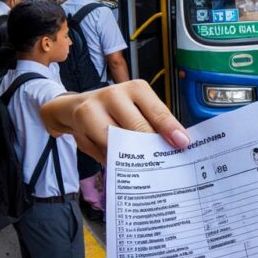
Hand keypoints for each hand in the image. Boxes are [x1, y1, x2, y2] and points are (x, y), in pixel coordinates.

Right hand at [69, 79, 189, 163]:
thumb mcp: (138, 108)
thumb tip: (176, 143)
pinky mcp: (79, 126)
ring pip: (117, 142)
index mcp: (136, 88)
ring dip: (129, 158)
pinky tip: (117, 163)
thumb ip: (155, 123)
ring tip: (141, 168)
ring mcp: (94, 109)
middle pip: (136, 127)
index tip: (182, 143)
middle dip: (150, 148)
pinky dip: (111, 159)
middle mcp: (114, 95)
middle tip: (162, 165)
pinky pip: (101, 151)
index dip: (170, 128)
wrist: (76, 108)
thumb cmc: (116, 110)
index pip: (157, 110)